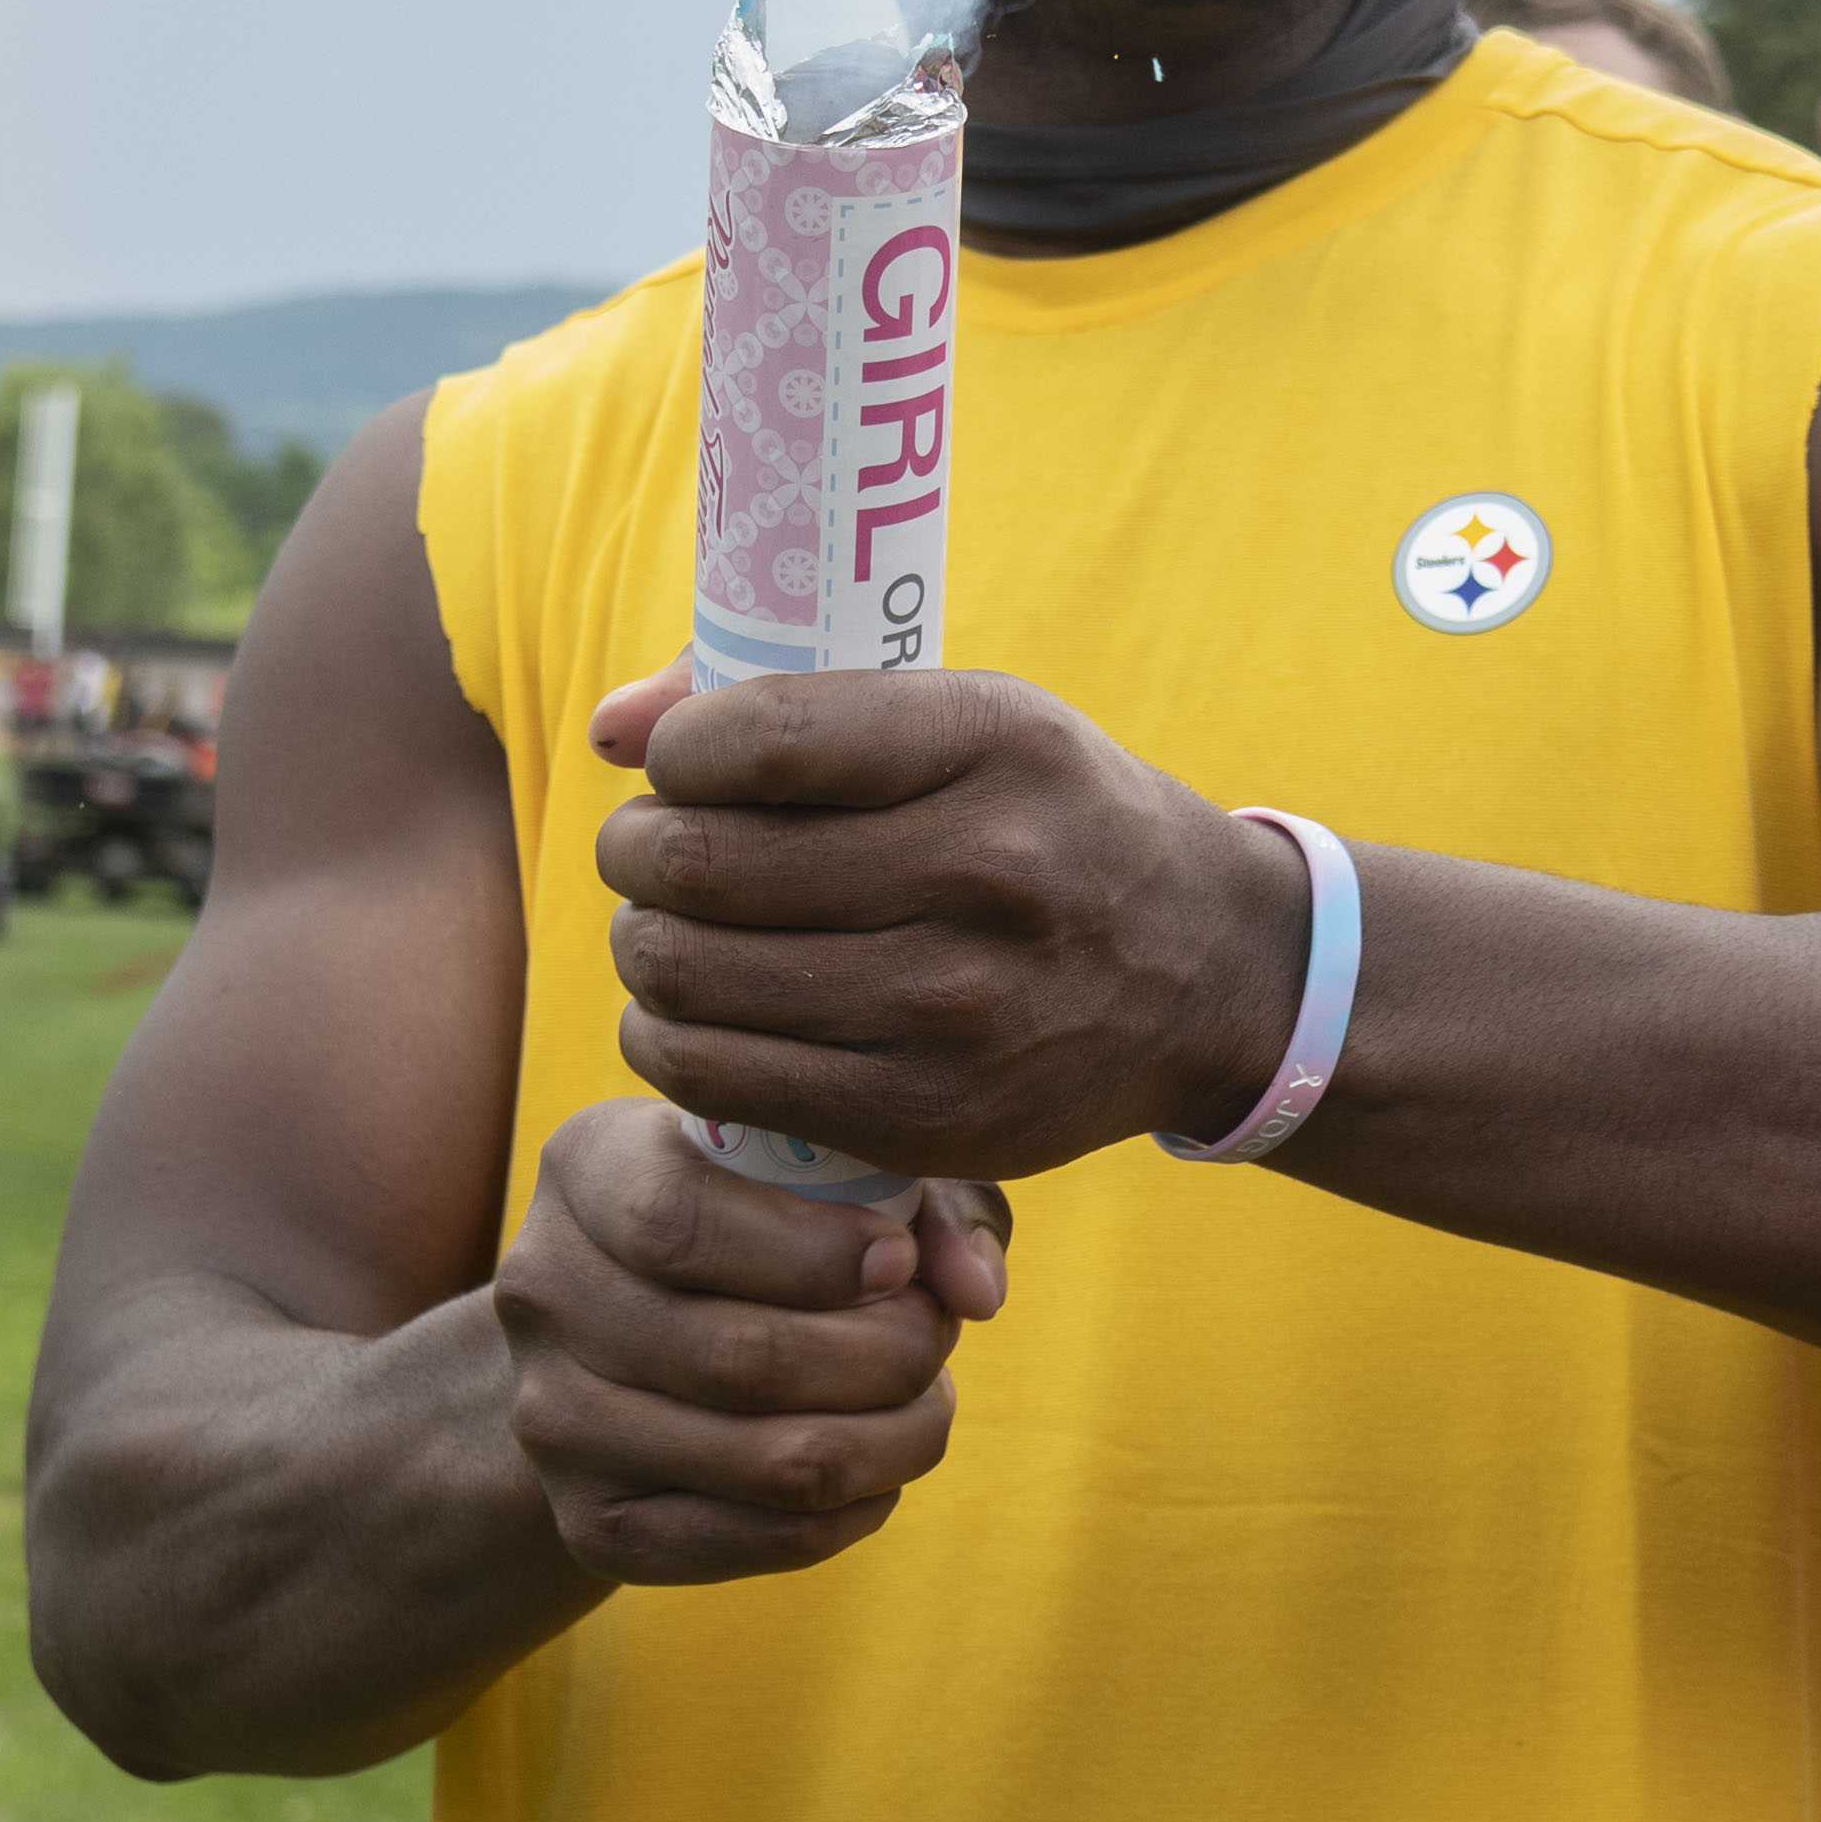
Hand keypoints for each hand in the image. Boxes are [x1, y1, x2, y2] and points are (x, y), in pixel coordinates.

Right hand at [489, 1097, 1015, 1584]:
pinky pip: (756, 1541)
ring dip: (891, 1439)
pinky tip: (884, 1467)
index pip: (680, 1222)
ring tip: (928, 1398)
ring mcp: (555, 1420)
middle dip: (884, 1354)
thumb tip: (978, 1288)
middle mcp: (544, 1293)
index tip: (898, 1259)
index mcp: (587, 1167)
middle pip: (738, 1357)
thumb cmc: (760, 1219)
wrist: (617, 1342)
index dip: (813, 1253)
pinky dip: (854, 1509)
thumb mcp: (824, 1170)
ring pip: (767, 1462)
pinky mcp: (595, 1524)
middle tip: (936, 1336)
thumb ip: (924, 1198)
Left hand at [584, 663, 1313, 1178]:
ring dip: (646, 946)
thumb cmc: (1052, 821)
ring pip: (692, 975)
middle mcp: (985, 871)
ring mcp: (957, 1006)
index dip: (678, 753)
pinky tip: (689, 1012)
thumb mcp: (975, 721)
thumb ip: (795, 706)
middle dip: (640, 852)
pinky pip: (719, 1078)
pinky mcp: (926, 1115)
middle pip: (704, 865)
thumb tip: (613, 725)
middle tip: (651, 853)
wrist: (1207, 975)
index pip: (758, 739)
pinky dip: (669, 1039)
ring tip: (669, 930)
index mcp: (995, 742)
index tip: (680, 765)